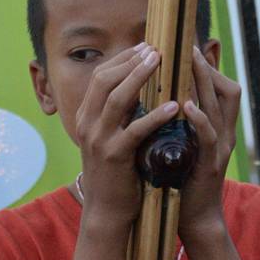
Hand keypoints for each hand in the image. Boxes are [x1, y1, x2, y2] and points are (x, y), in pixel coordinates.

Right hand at [76, 44, 177, 230]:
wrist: (106, 212)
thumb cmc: (115, 172)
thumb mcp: (110, 137)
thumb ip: (119, 113)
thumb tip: (140, 84)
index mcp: (85, 117)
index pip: (100, 76)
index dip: (122, 59)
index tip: (144, 47)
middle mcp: (87, 125)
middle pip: (105, 80)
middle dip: (131, 61)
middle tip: (155, 49)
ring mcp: (98, 140)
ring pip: (116, 99)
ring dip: (139, 77)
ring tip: (161, 63)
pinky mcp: (114, 158)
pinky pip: (135, 130)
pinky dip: (155, 116)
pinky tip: (173, 106)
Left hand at [178, 48, 241, 243]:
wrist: (192, 218)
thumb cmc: (182, 178)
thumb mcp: (182, 142)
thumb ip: (179, 119)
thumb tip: (160, 94)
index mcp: (217, 127)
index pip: (222, 87)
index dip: (208, 67)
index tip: (188, 49)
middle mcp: (223, 133)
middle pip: (226, 90)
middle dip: (207, 67)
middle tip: (189, 46)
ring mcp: (220, 149)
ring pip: (219, 108)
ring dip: (204, 83)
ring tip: (190, 63)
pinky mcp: (210, 165)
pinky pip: (210, 137)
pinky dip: (200, 119)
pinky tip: (187, 107)